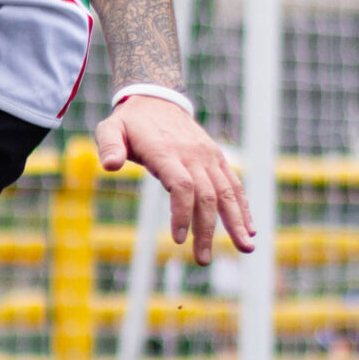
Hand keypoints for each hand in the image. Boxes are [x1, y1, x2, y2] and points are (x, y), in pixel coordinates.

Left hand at [95, 95, 253, 264]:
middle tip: (203, 260)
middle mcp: (193, 155)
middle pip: (206, 195)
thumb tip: (110, 166)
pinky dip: (243, 207)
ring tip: (246, 248)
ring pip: (227, 191)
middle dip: (207, 229)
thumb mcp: (110, 129)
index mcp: (166, 152)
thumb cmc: (130, 123)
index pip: (181, 185)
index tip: (178, 239)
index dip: (182, 213)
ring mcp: (208, 156)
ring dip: (237, 221)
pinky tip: (249, 229)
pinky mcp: (217, 158)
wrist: (158, 99)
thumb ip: (109, 146)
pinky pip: (233, 184)